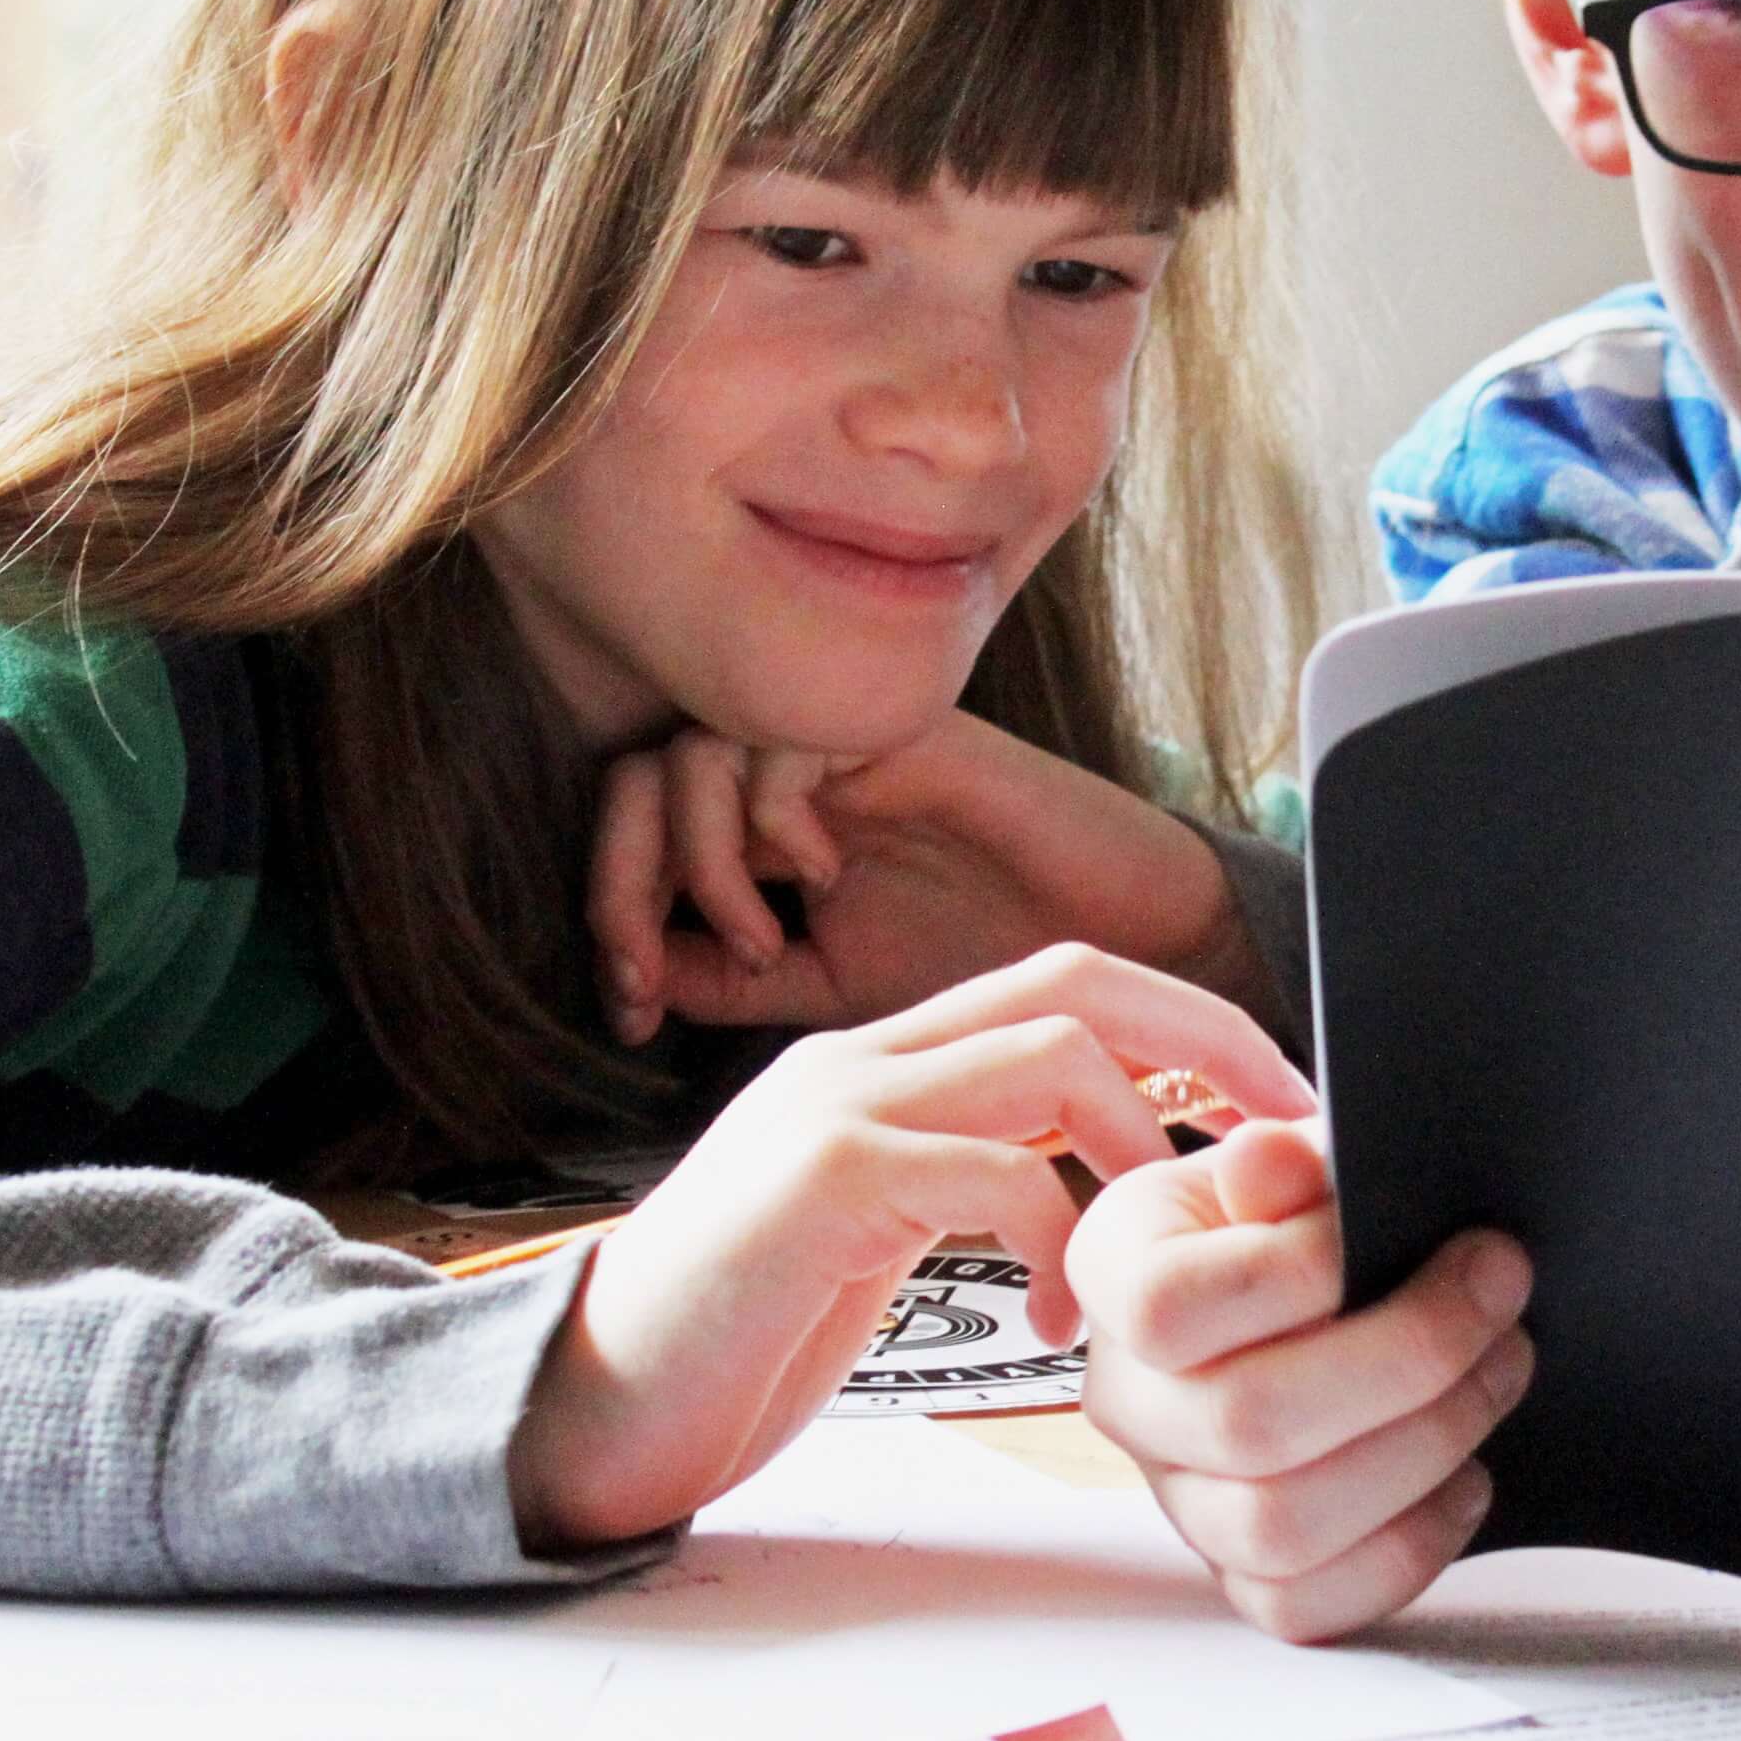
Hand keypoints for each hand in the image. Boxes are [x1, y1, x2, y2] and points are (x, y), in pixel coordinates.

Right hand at [507, 944, 1313, 1548]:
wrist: (585, 1410)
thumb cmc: (740, 1340)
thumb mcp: (880, 1236)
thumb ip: (971, 1180)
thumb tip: (1106, 1183)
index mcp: (884, 1066)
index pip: (1065, 983)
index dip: (1190, 1025)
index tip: (1279, 1104)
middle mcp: (861, 1060)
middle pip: (1076, 980)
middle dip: (1208, 1042)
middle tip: (1291, 1138)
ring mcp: (834, 1107)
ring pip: (1049, 1051)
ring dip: (1142, 1145)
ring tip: (1160, 1254)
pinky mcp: (816, 1182)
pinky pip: (989, 1166)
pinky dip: (1057, 1237)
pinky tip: (1053, 1324)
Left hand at [587, 710, 1272, 1042]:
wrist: (1129, 945)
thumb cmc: (995, 964)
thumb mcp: (834, 986)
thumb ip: (736, 976)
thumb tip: (636, 977)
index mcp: (768, 831)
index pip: (637, 827)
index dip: (610, 910)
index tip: (632, 1012)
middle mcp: (793, 779)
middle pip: (641, 776)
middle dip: (623, 879)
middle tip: (650, 970)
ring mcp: (844, 747)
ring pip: (694, 750)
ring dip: (700, 857)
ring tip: (765, 938)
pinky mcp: (900, 728)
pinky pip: (783, 732)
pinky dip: (775, 813)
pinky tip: (822, 877)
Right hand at [1071, 1124, 1534, 1640]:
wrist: (1316, 1286)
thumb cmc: (1303, 1218)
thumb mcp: (1292, 1160)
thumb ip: (1283, 1162)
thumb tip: (1270, 1166)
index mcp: (1112, 1275)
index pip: (1170, 1307)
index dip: (1302, 1272)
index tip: (1406, 1226)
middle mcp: (1126, 1399)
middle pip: (1245, 1423)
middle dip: (1407, 1358)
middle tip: (1498, 1296)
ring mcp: (1178, 1498)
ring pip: (1279, 1527)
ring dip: (1424, 1449)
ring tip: (1499, 1374)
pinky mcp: (1239, 1572)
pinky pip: (1306, 1608)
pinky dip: (1408, 1551)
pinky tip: (1466, 1478)